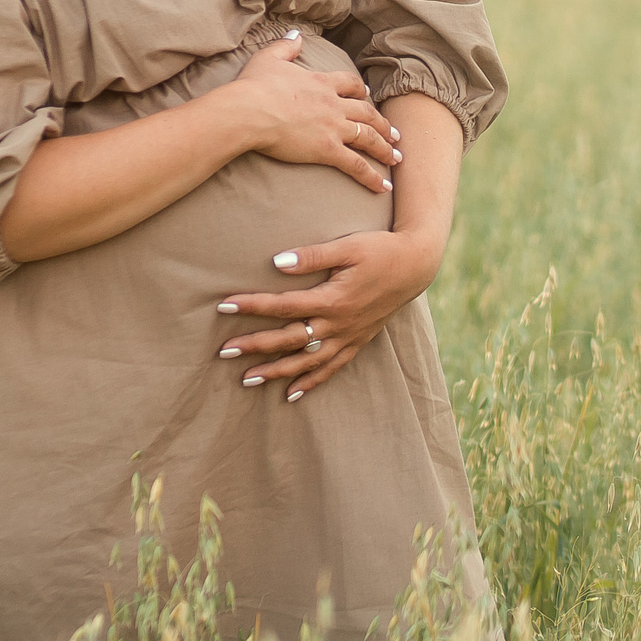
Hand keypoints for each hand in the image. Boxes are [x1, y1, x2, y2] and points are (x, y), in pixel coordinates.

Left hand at [211, 230, 443, 400]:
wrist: (416, 266)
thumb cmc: (381, 250)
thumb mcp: (348, 246)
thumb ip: (312, 256)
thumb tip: (278, 262)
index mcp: (333, 299)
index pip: (284, 306)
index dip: (252, 306)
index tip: (224, 306)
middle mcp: (339, 324)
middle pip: (289, 339)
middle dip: (255, 346)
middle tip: (223, 351)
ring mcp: (348, 337)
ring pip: (307, 361)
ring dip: (276, 372)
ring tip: (246, 381)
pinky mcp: (357, 342)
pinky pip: (332, 368)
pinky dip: (311, 382)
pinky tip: (290, 395)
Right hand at [221, 33, 402, 193]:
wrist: (250, 110)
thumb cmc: (254, 86)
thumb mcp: (268, 58)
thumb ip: (285, 46)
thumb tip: (296, 35)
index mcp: (321, 82)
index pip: (350, 84)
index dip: (362, 91)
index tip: (369, 96)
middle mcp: (333, 103)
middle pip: (367, 112)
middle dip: (383, 124)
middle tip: (395, 133)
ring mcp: (333, 126)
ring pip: (368, 137)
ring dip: (385, 148)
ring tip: (396, 157)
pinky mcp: (327, 149)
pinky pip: (356, 165)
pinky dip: (372, 177)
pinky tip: (383, 187)